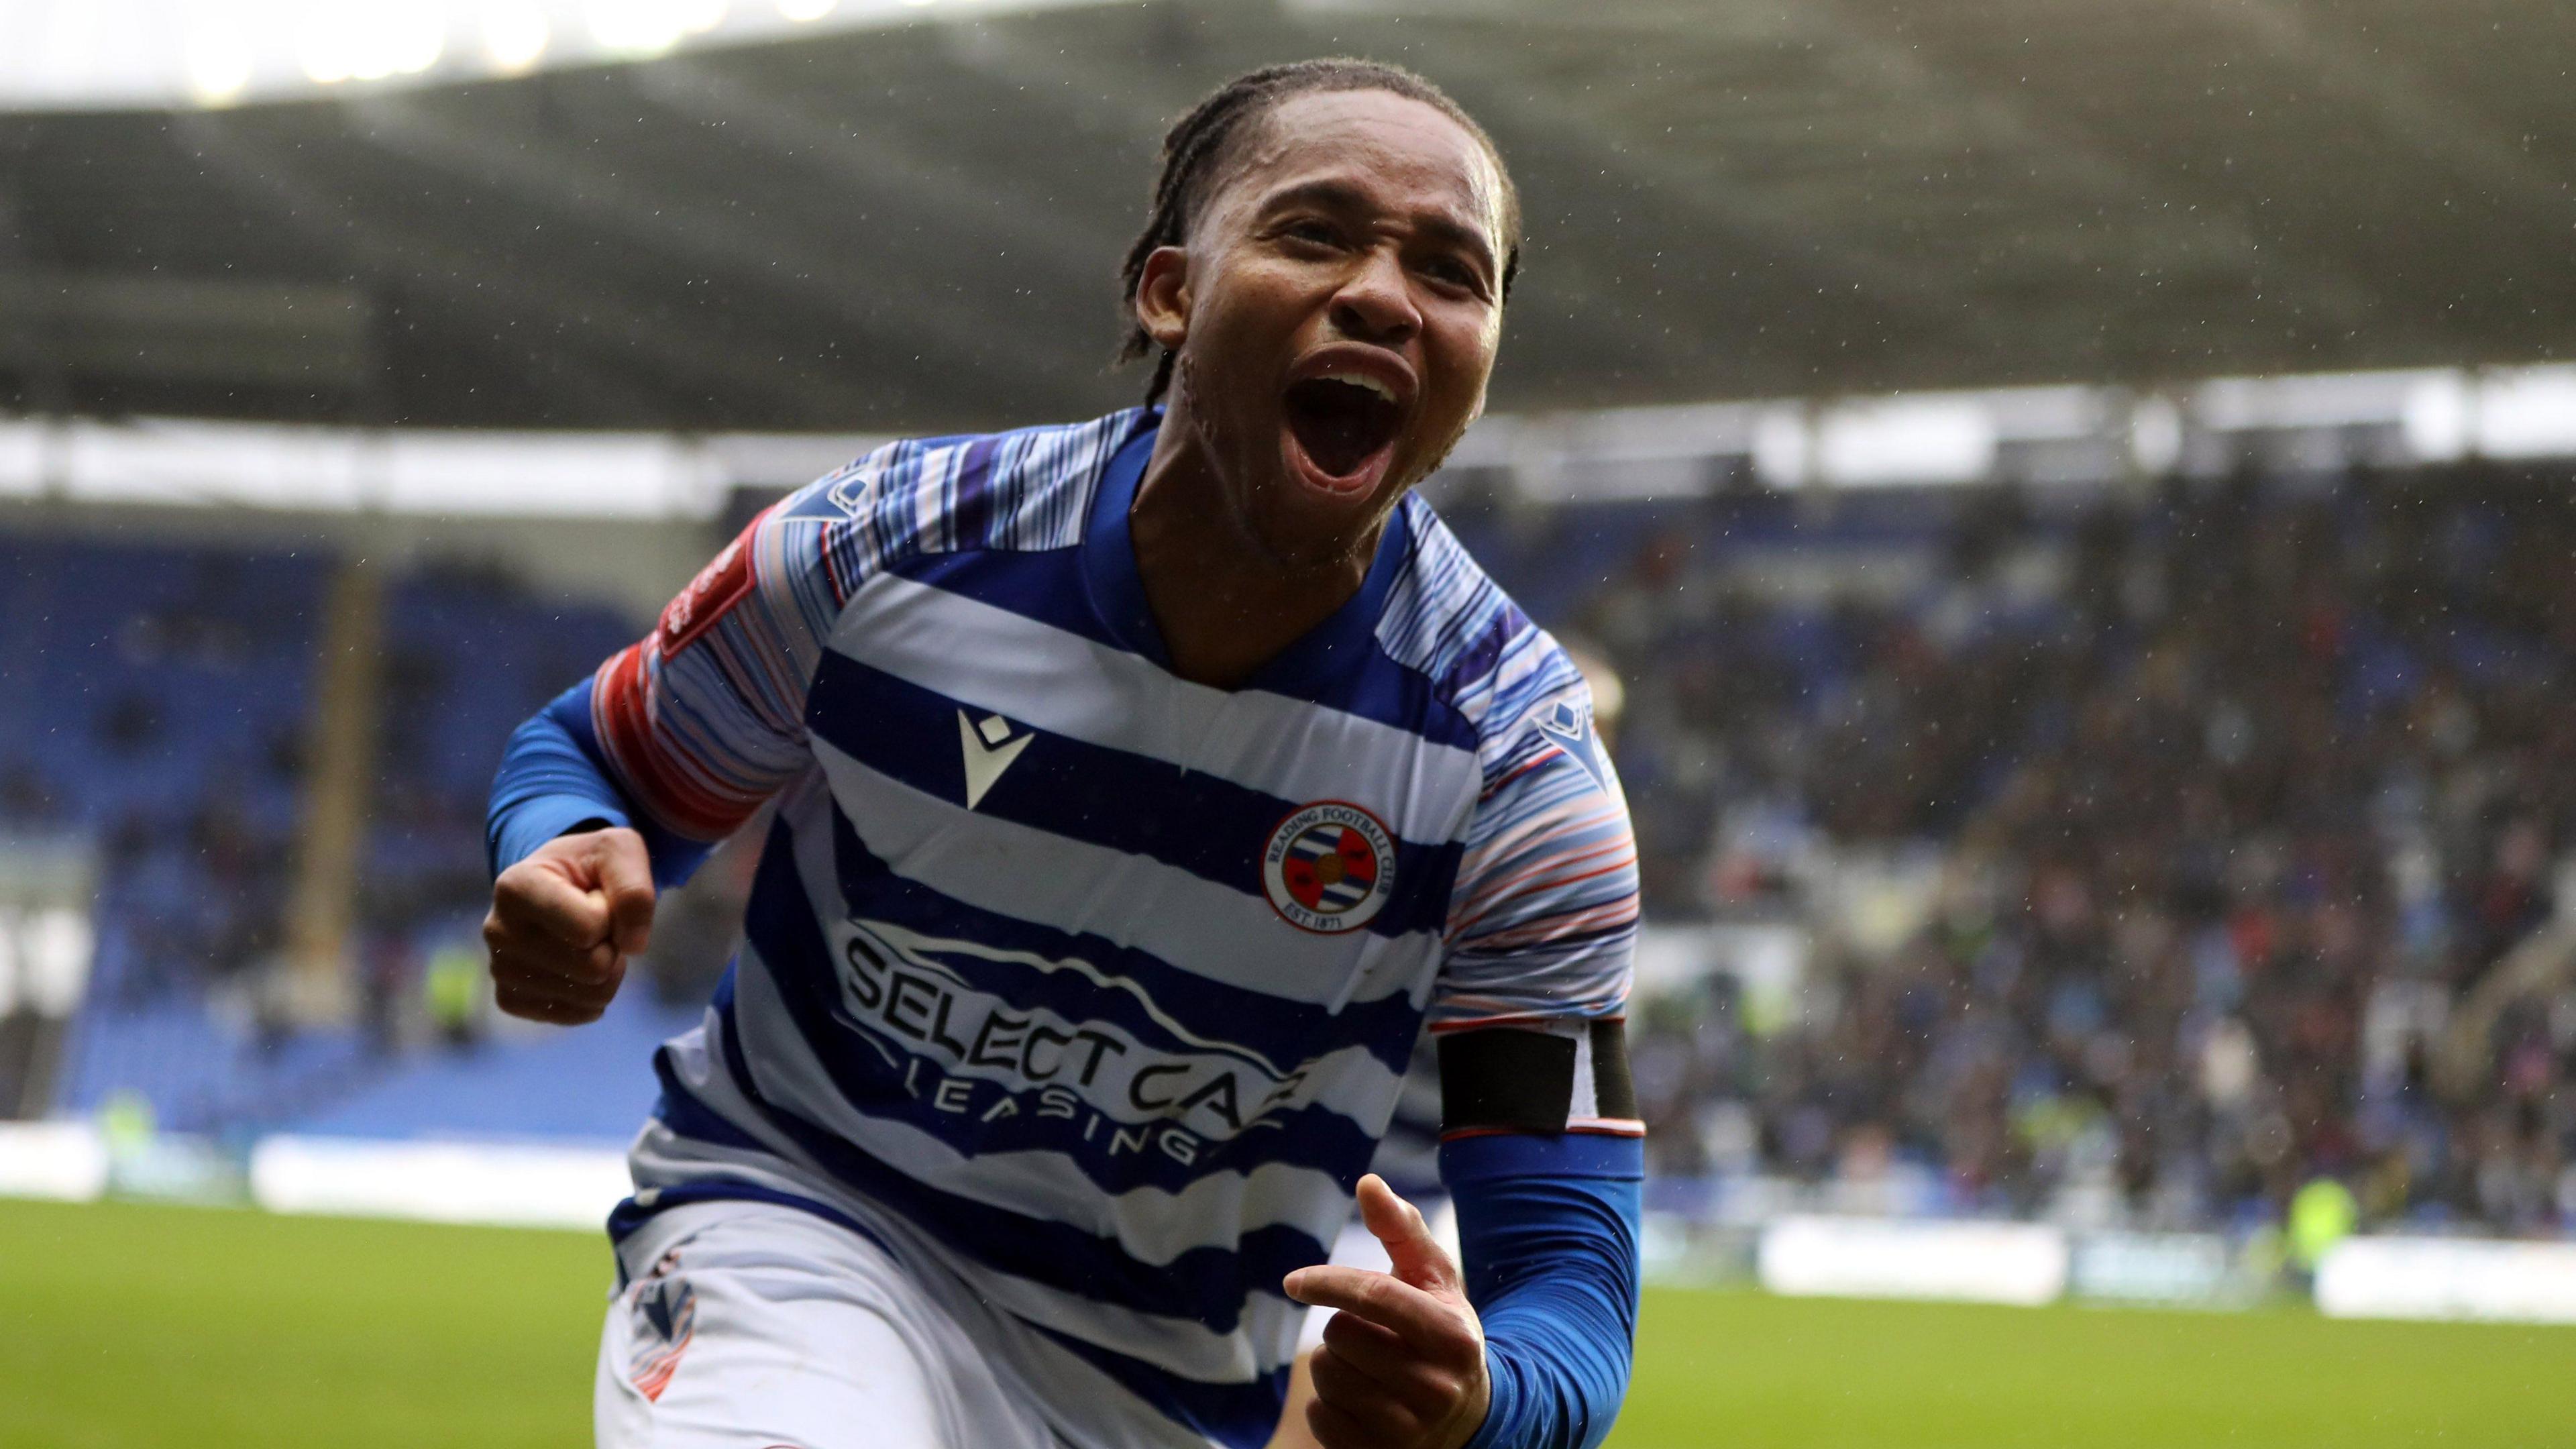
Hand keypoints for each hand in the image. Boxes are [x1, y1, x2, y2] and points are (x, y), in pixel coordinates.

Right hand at [482, 826, 654, 1024]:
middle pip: (593, 967)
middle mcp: (497, 931)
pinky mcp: (510, 999)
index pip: (591, 928)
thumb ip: (634, 889)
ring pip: (590, 995)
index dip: (611, 914)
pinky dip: (594, 994)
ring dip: (607, 969)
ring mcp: (500, 970)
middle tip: (596, 922)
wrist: (558, 883)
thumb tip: (633, 946)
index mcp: (515, 887)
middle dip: (612, 944)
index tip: (594, 896)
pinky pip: (577, 1014)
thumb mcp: (620, 852)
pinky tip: (578, 965)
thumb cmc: (590, 865)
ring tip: (586, 940)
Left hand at [1282, 1175, 1489, 1448]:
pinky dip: (1329, 1405)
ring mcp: (1409, 1429)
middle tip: (1373, 1337)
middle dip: (1344, 1328)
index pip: (1375, 1297)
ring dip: (1335, 1365)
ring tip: (1370, 1370)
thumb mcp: (1434, 1281)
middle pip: (1341, 1336)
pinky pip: (1320, 1417)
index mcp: (1453, 1336)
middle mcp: (1436, 1386)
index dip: (1328, 1283)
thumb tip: (1368, 1182)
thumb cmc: (1440, 1332)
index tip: (1295, 1282)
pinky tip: (1363, 1403)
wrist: (1468, 1419)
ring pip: (1326, 1375)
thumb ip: (1402, 1230)